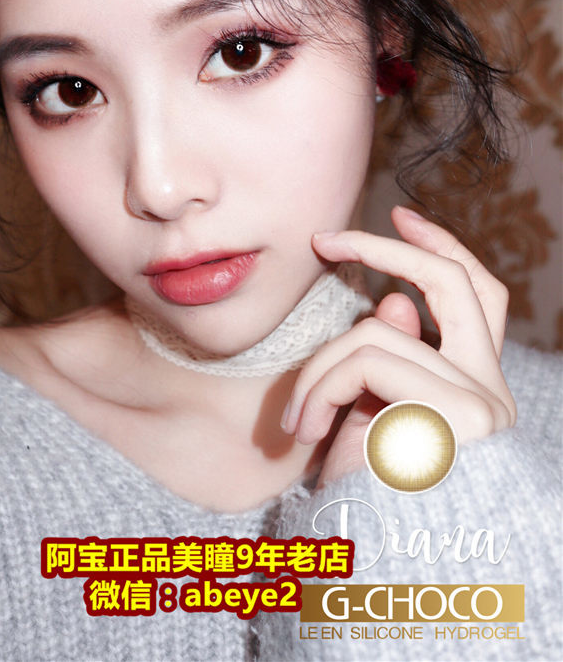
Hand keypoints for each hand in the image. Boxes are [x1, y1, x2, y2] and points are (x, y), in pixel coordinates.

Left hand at [281, 205, 515, 485]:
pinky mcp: (458, 415)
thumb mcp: (372, 423)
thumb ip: (389, 361)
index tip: (397, 215)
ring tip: (297, 420)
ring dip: (319, 370)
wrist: (382, 574)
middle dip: (387, 247)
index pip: (479, 296)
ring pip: (377, 334)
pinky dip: (321, 384)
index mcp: (476, 390)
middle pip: (457, 284)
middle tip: (325, 239)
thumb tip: (394, 302)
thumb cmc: (371, 506)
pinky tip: (306, 429)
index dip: (442, 248)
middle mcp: (492, 394)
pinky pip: (365, 360)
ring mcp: (481, 404)